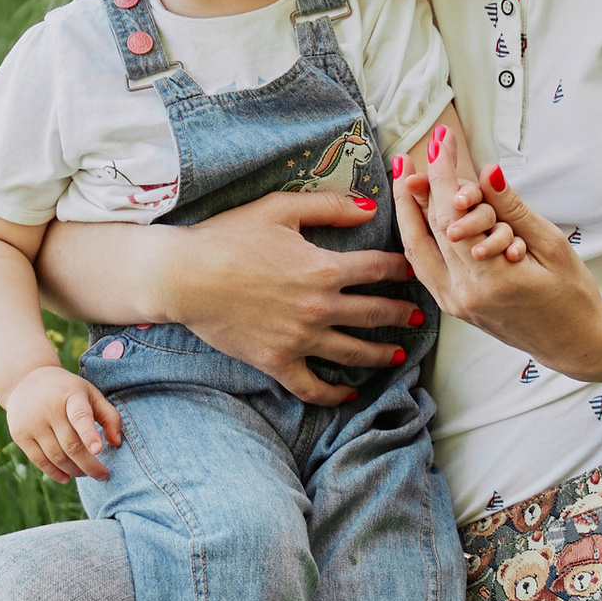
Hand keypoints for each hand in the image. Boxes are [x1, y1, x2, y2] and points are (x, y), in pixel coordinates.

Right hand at [3, 364, 124, 483]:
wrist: (25, 380)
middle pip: (71, 445)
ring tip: (85, 472)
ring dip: (74, 470)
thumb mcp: (90, 394)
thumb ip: (109, 416)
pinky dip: (55, 473)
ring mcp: (32, 422)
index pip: (80, 415)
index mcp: (71, 394)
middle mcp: (48, 408)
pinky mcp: (20, 435)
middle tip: (102, 475)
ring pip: (56, 457)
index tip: (98, 450)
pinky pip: (39, 461)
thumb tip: (116, 443)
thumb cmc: (67, 391)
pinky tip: (67, 477)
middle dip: (89, 465)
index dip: (89, 434)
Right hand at [159, 186, 417, 404]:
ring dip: (382, 353)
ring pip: (354, 353)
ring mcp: (300, 339)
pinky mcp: (277, 362)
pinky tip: (350, 393)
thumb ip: (329, 207)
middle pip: (376, 314)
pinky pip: (314, 387)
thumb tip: (370, 208)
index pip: (379, 270)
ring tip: (398, 354)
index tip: (412, 271)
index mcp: (324, 268)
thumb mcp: (279, 208)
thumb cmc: (228, 236)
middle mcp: (319, 307)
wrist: (184, 275)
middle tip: (417, 316)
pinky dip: (335, 394)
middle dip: (402, 314)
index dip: (402, 269)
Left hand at [395, 156, 601, 379]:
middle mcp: (464, 294)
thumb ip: (513, 209)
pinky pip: (424, 265)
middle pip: (426, 229)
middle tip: (415, 152)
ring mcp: (454, 304)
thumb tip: (486, 172)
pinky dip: (416, 233)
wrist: (573, 344)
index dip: (444, 173)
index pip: (453, 215)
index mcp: (492, 278)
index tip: (442, 142)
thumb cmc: (572, 295)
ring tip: (405, 174)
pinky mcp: (453, 306)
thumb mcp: (551, 245)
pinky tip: (414, 210)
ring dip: (406, 208)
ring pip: (416, 248)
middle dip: (419, 185)